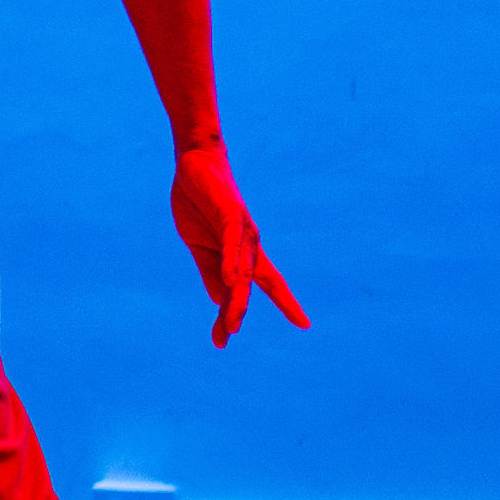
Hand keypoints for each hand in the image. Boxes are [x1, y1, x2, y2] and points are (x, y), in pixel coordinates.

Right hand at [171, 139, 308, 346]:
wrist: (195, 163)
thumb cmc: (200, 203)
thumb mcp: (200, 245)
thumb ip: (211, 271)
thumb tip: (221, 301)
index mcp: (244, 251)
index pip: (268, 282)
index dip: (286, 303)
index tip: (304, 324)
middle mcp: (250, 244)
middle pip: (251, 284)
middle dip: (241, 311)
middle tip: (229, 336)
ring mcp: (241, 231)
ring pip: (242, 271)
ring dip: (237, 299)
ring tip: (232, 324)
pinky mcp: (229, 216)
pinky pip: (232, 244)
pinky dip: (232, 264)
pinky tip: (231, 281)